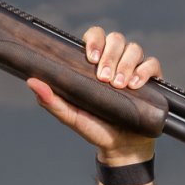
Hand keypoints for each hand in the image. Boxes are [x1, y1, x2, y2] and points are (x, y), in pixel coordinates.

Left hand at [26, 26, 162, 163]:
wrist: (120, 148)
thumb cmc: (94, 129)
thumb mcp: (71, 116)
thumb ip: (51, 100)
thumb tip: (31, 81)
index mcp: (95, 64)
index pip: (96, 36)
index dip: (94, 40)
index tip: (92, 57)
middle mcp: (116, 61)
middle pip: (116, 39)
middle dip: (111, 55)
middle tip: (105, 78)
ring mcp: (134, 68)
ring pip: (134, 48)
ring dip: (126, 64)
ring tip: (120, 85)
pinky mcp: (151, 80)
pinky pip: (152, 64)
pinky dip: (144, 71)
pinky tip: (135, 85)